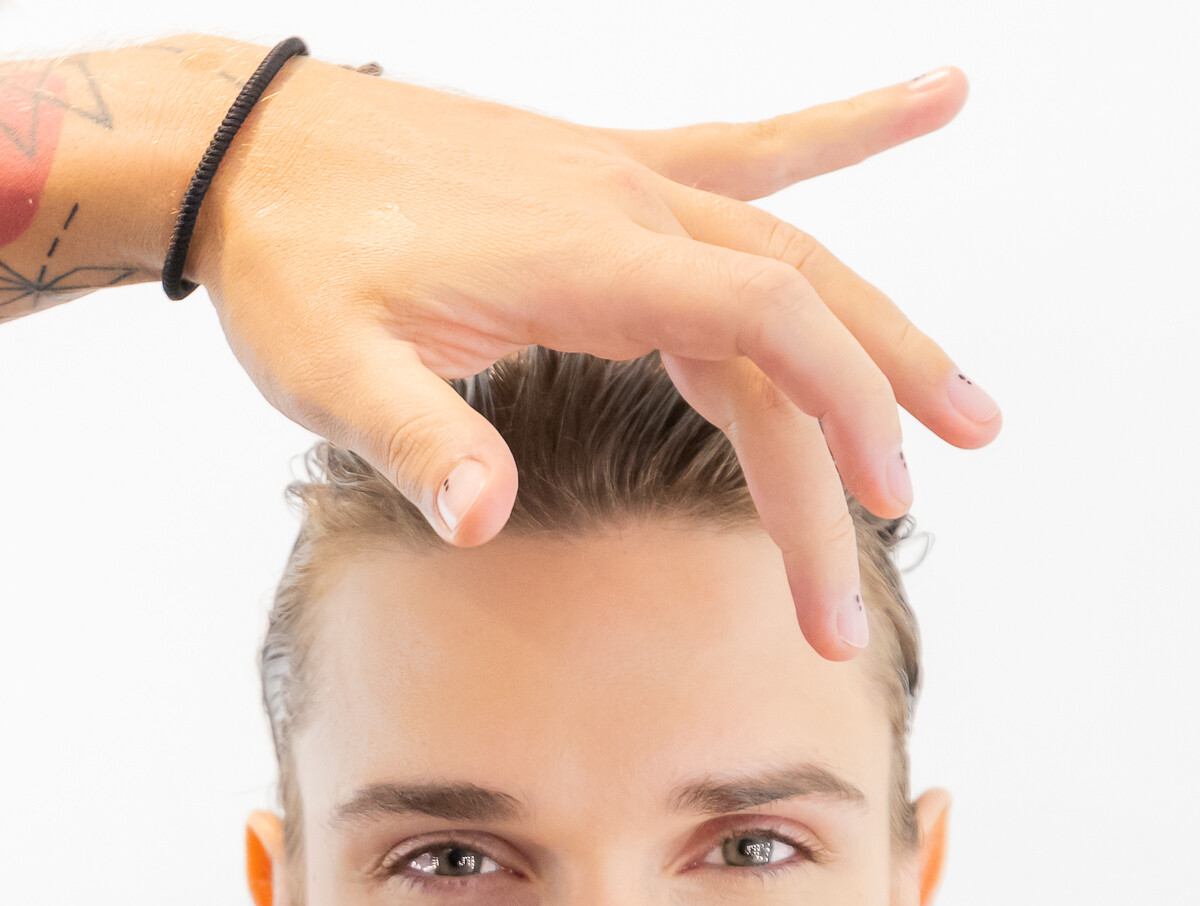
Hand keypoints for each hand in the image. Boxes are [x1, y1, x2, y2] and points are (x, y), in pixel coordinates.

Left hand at [186, 59, 1005, 659]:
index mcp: (585, 257)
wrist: (239, 150)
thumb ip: (416, 442)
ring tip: (959, 415)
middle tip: (925, 497)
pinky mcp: (606, 174)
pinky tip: (938, 92)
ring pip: (788, 256)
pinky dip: (845, 131)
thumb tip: (483, 519)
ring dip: (874, 334)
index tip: (876, 501)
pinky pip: (750, 153)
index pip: (762, 327)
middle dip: (873, 404)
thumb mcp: (330, 375)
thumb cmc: (286, 268)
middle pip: (795, 305)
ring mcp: (625, 180)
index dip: (835, 411)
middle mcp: (628, 205)